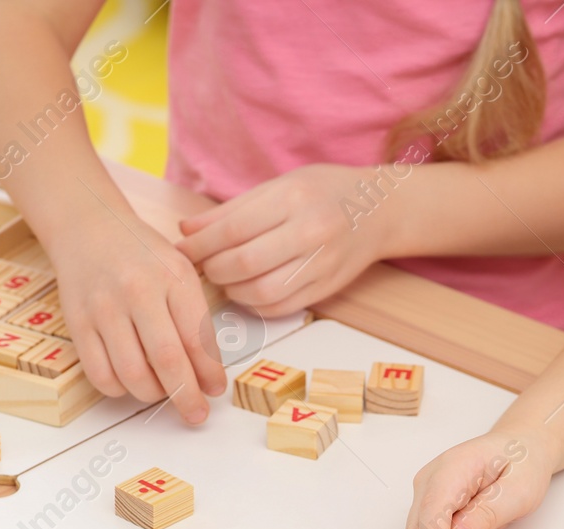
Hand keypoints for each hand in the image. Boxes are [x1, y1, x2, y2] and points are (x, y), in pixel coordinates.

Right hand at [45, 202, 223, 421]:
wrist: (89, 228)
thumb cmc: (143, 256)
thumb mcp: (180, 273)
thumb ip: (195, 319)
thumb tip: (209, 377)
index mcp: (173, 277)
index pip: (196, 336)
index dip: (208, 373)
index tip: (215, 391)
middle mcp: (138, 291)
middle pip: (167, 359)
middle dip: (186, 396)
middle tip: (196, 414)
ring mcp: (104, 307)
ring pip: (131, 373)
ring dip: (152, 394)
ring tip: (161, 390)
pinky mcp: (77, 322)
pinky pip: (99, 374)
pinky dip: (118, 389)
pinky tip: (129, 382)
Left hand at [177, 165, 391, 315]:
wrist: (379, 209)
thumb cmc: (324, 192)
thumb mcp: (278, 186)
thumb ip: (231, 210)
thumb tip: (186, 231)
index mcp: (293, 199)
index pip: (232, 229)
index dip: (200, 245)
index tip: (183, 250)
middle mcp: (310, 231)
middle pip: (244, 263)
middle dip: (214, 269)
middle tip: (206, 265)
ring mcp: (322, 263)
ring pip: (261, 292)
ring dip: (233, 290)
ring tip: (227, 279)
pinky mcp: (328, 287)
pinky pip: (282, 307)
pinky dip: (256, 305)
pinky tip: (249, 291)